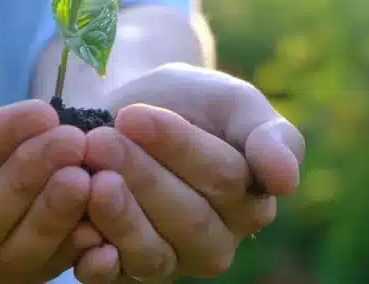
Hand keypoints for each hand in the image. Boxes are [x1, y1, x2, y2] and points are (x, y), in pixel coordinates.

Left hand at [75, 63, 305, 281]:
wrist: (133, 115)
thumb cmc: (192, 103)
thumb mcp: (232, 102)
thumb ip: (269, 136)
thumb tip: (286, 181)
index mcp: (251, 200)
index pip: (222, 178)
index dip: (177, 147)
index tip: (133, 116)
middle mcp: (217, 239)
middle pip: (187, 218)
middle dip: (141, 177)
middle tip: (100, 142)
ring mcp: (173, 258)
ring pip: (153, 252)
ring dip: (118, 217)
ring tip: (89, 178)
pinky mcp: (128, 269)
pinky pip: (117, 275)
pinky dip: (98, 261)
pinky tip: (82, 236)